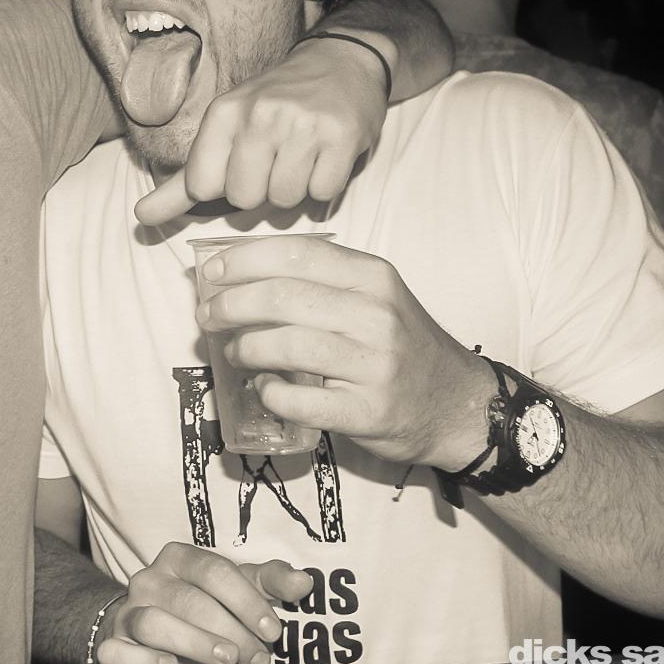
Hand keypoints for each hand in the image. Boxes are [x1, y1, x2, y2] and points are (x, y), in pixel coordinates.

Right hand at [95, 543, 312, 663]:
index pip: (214, 570)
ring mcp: (128, 612)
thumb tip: (304, 582)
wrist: (146, 635)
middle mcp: (150, 579)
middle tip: (259, 658)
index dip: (247, 601)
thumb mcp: (238, 591)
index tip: (273, 631)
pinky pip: (120, 651)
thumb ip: (270, 583)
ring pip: (155, 623)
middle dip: (231, 631)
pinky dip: (146, 660)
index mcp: (179, 558)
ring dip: (197, 644)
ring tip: (227, 660)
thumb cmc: (200, 608)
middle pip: (190, 600)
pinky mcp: (114, 646)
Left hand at [136, 36, 387, 225]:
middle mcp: (260, 115)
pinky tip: (325, 156)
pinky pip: (322, 193)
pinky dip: (325, 184)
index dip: (225, 186)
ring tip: (301, 156)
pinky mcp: (341, 136)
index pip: (203, 187)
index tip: (240, 163)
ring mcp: (302, 124)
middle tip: (276, 159)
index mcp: (224, 112)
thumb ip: (182, 184)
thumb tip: (141, 216)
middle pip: (245, 200)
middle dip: (262, 190)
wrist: (339, 64)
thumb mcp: (223, 131)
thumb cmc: (274, 105)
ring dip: (295, 189)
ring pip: (286, 200)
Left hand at [195, 235, 494, 469]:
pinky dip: (269, 393)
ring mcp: (373, 364)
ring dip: (245, 348)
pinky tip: (264, 388)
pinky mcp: (367, 411)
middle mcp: (375, 314)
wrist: (456, 403)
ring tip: (234, 353)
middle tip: (208, 317)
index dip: (243, 261)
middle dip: (230, 305)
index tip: (210, 274)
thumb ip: (317, 282)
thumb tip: (235, 276)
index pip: (296, 252)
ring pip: (286, 345)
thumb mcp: (372, 297)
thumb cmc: (398, 345)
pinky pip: (298, 399)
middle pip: (281, 297)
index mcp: (372, 276)